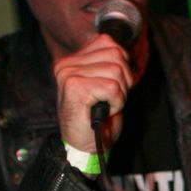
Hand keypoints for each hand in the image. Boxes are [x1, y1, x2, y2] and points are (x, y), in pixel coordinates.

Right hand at [53, 34, 133, 152]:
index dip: (122, 66)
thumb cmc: (97, 120)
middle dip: (123, 79)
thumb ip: (109, 64)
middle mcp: (66, 65)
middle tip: (111, 99)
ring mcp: (69, 75)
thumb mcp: (104, 84)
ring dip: (119, 93)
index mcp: (71, 61)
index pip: (108, 43)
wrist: (84, 147)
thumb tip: (123, 50)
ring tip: (106, 105)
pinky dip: (117, 102)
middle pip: (116, 54)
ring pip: (116, 70)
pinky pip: (112, 87)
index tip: (114, 87)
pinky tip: (105, 111)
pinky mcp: (76, 89)